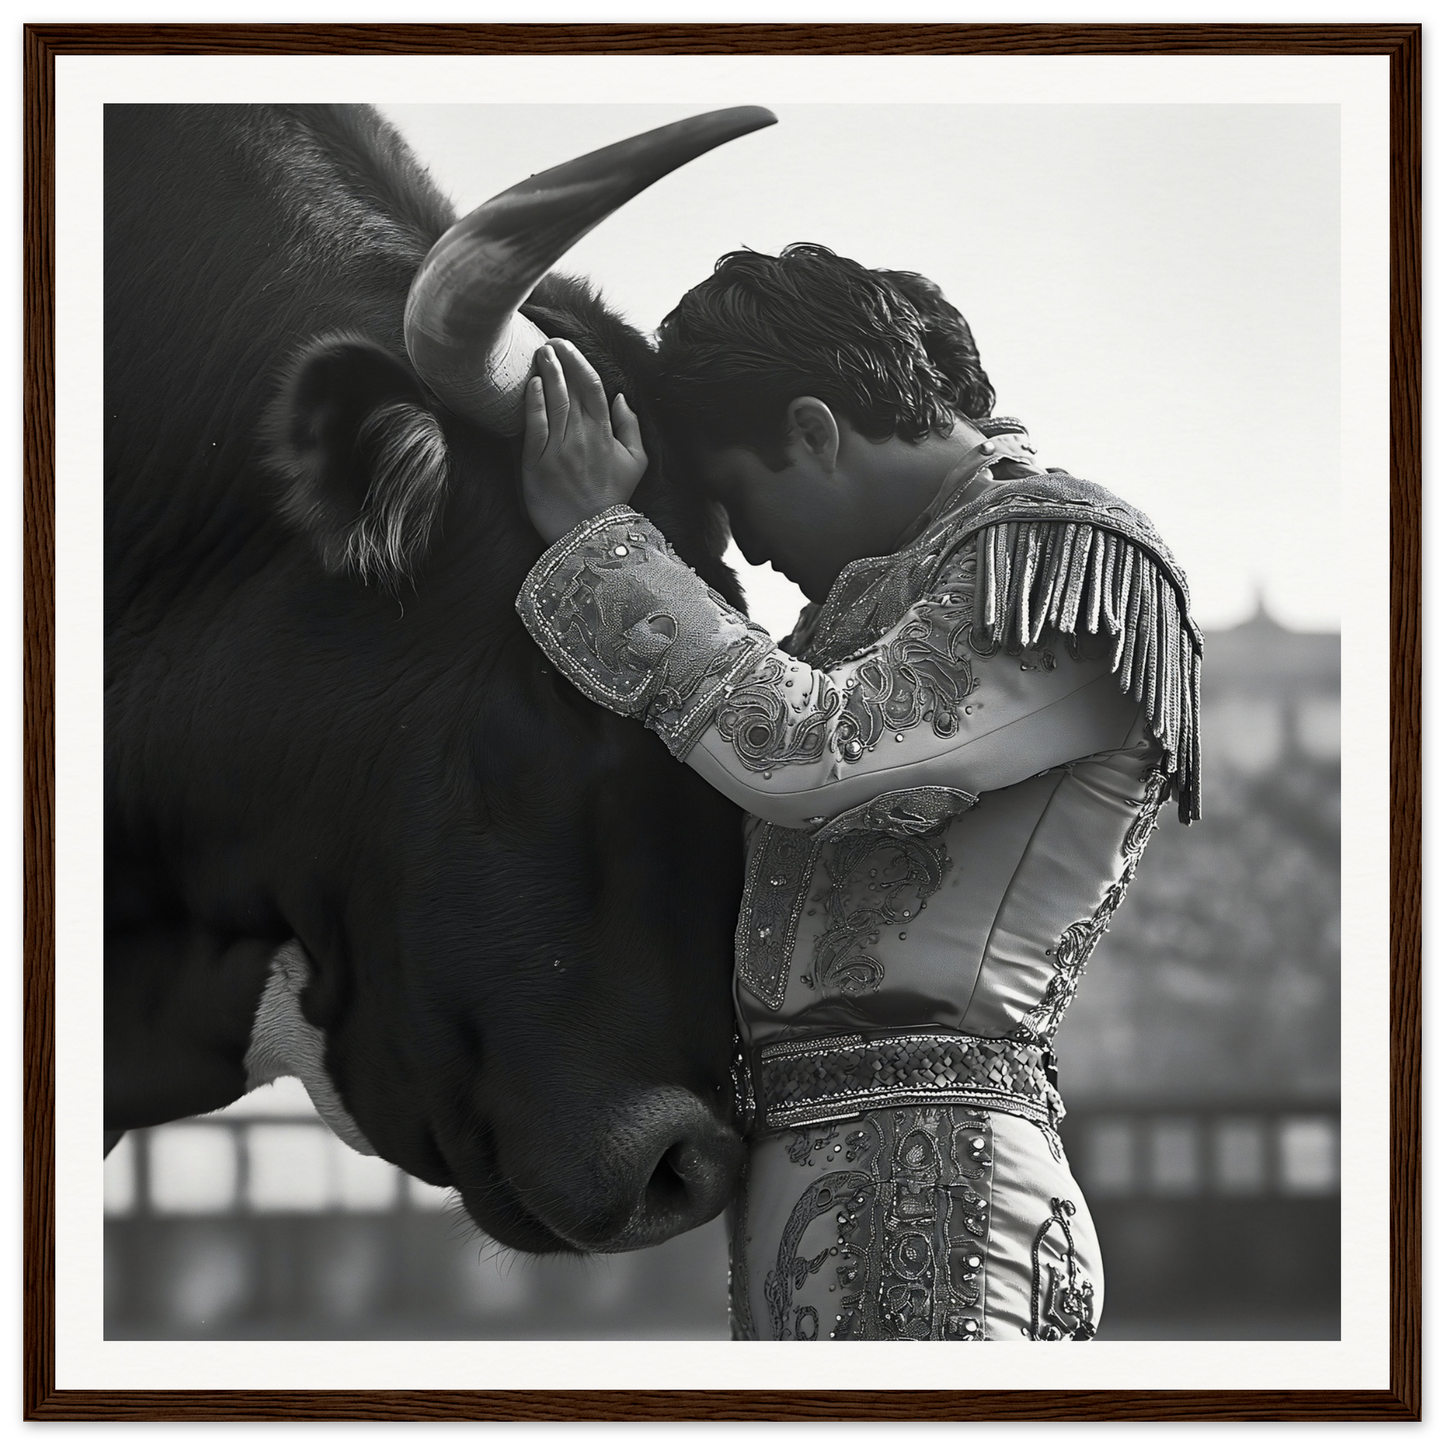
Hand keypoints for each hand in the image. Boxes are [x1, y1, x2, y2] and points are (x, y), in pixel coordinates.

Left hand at [521, 338, 648, 544]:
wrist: (588, 533)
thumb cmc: (611, 498)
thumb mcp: (636, 463)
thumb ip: (632, 428)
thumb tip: (622, 398)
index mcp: (606, 434)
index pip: (592, 387)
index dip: (579, 362)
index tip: (567, 346)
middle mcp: (583, 437)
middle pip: (570, 388)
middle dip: (559, 360)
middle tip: (548, 342)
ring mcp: (559, 448)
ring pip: (554, 401)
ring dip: (546, 373)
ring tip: (539, 353)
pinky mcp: (538, 463)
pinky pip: (536, 426)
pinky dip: (534, 402)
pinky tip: (532, 384)